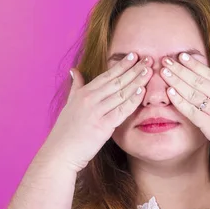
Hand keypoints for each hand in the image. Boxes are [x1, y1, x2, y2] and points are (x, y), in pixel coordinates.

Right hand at [45, 53, 152, 172]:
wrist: (60, 152)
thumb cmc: (66, 131)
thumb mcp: (69, 104)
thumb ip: (76, 87)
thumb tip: (74, 70)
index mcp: (83, 94)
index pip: (106, 76)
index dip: (121, 65)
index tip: (134, 56)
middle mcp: (89, 100)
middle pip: (116, 81)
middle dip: (134, 69)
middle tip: (148, 59)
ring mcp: (96, 112)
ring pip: (120, 93)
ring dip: (136, 81)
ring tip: (149, 71)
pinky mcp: (102, 126)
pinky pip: (121, 111)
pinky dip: (132, 100)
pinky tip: (142, 91)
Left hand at [160, 53, 209, 173]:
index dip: (195, 64)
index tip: (182, 56)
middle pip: (199, 80)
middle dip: (181, 68)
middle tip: (166, 60)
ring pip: (193, 92)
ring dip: (177, 81)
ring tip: (164, 72)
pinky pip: (191, 111)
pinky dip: (180, 100)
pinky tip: (169, 92)